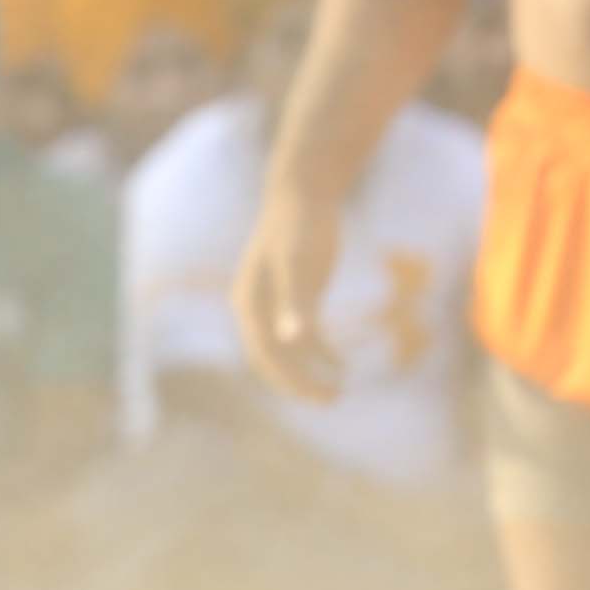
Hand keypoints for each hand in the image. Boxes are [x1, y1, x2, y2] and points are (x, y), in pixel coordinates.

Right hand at [232, 191, 350, 404]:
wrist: (303, 190)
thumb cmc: (301, 226)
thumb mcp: (301, 265)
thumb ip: (296, 303)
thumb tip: (292, 342)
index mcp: (249, 304)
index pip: (265, 355)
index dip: (291, 380)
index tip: (321, 397)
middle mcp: (254, 308)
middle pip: (272, 359)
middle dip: (299, 382)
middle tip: (333, 399)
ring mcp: (272, 303)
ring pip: (286, 351)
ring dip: (308, 371)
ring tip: (339, 389)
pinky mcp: (292, 295)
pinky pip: (301, 334)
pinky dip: (319, 351)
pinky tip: (341, 361)